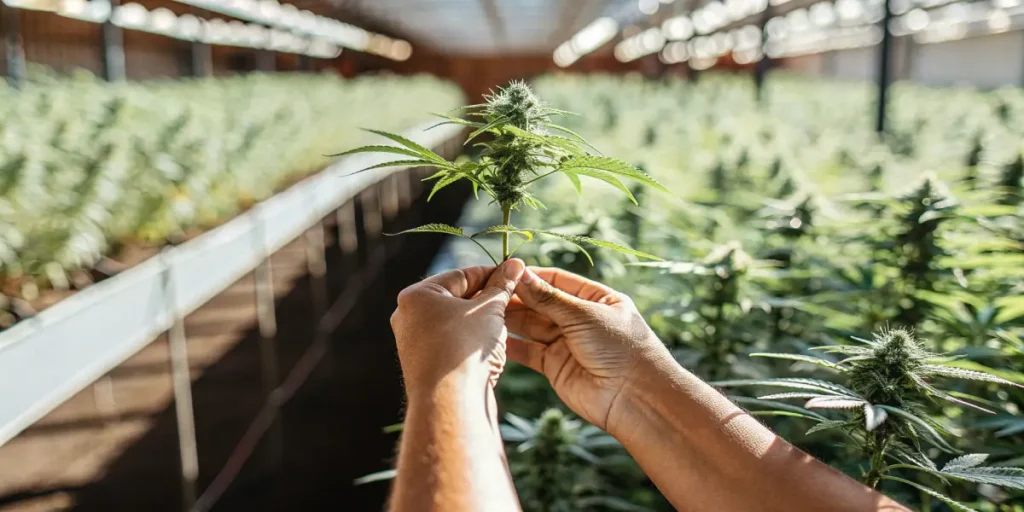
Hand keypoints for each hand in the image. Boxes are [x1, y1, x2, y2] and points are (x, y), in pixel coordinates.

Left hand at [391, 259, 525, 397]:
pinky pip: (451, 345)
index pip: (461, 275)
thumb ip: (502, 286)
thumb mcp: (490, 310)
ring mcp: (413, 343)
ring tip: (507, 324)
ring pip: (455, 323)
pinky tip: (491, 348)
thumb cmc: (466, 348)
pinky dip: (471, 342)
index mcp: (416, 296)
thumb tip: (515, 264)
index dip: (492, 273)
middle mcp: (408, 317)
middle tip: (515, 298)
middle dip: (486, 299)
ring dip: (481, 322)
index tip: (516, 273)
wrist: (450, 403)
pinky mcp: (423, 366)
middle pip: (456, 299)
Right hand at [504, 267, 669, 432]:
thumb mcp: (584, 315)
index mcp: (595, 299)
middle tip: (488, 291)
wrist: (635, 398)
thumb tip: (521, 275)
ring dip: (510, 319)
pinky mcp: (555, 367)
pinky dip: (512, 344)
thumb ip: (549, 298)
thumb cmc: (620, 348)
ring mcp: (566, 343)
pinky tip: (492, 336)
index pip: (556, 280)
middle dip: (516, 297)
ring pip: (531, 326)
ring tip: (485, 311)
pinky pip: (529, 351)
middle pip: (541, 303)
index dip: (531, 276)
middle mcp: (580, 319)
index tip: (504, 271)